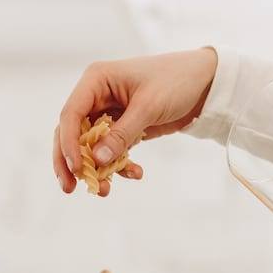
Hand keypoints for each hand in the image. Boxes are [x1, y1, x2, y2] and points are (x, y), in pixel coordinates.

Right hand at [53, 48, 217, 195]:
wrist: (205, 83)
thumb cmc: (175, 82)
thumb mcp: (148, 107)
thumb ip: (121, 135)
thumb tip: (97, 160)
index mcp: (96, 81)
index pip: (70, 114)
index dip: (68, 143)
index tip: (76, 169)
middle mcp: (96, 96)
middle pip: (71, 133)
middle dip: (71, 162)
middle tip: (70, 188)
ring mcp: (109, 113)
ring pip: (90, 146)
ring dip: (96, 169)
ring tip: (105, 191)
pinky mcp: (123, 127)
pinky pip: (111, 151)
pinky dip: (118, 165)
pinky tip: (136, 173)